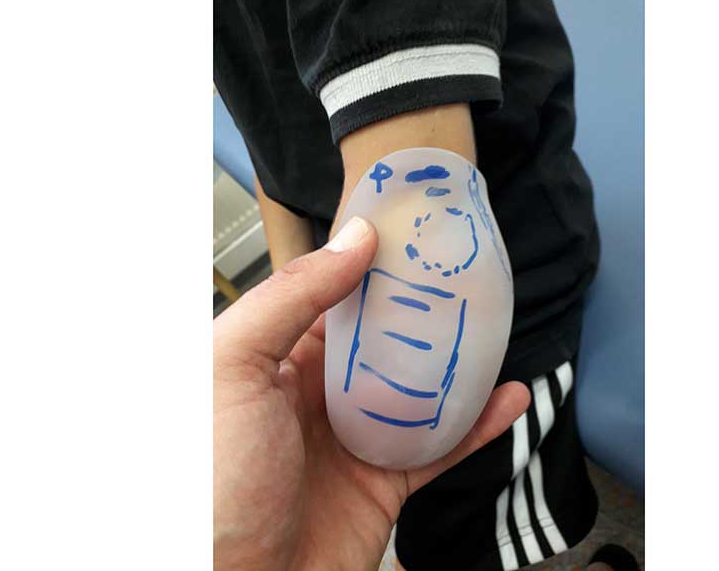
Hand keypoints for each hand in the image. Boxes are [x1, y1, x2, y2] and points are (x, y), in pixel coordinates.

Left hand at [214, 217, 530, 570]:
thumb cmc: (210, 484)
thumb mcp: (231, 368)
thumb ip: (289, 299)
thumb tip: (351, 241)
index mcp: (271, 361)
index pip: (328, 298)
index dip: (368, 265)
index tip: (411, 233)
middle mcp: (312, 397)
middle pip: (381, 341)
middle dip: (420, 311)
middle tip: (464, 273)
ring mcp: (352, 440)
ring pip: (418, 391)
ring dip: (457, 365)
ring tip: (494, 328)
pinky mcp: (384, 485)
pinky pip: (440, 448)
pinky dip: (478, 426)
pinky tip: (508, 400)